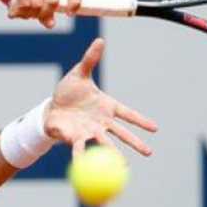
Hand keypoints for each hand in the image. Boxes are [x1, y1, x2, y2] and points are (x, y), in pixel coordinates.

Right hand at [0, 0, 81, 28]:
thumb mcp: (31, 0)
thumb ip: (42, 10)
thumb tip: (51, 24)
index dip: (75, 1)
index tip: (70, 14)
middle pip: (53, 0)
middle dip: (43, 14)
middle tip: (31, 16)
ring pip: (37, 4)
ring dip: (26, 14)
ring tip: (18, 11)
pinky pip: (25, 3)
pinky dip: (18, 12)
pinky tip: (11, 11)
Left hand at [44, 38, 158, 156]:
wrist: (51, 108)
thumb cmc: (68, 91)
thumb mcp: (79, 73)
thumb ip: (90, 59)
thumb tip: (100, 40)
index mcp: (106, 106)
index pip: (127, 114)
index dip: (141, 121)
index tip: (155, 128)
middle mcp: (102, 122)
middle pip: (122, 134)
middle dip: (136, 143)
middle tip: (150, 153)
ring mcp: (90, 132)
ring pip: (105, 144)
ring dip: (115, 155)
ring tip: (124, 166)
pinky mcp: (76, 138)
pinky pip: (81, 149)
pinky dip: (82, 158)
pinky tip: (86, 166)